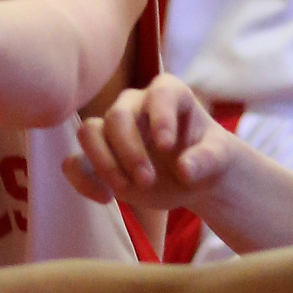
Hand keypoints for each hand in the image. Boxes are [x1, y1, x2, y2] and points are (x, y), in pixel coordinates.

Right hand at [65, 75, 234, 204]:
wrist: (192, 176)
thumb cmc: (206, 158)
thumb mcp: (219, 160)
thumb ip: (207, 161)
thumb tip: (184, 169)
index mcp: (168, 94)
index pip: (158, 94)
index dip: (160, 117)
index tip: (166, 146)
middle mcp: (135, 105)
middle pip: (116, 116)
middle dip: (129, 151)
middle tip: (148, 181)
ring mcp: (112, 129)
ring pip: (88, 132)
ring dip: (104, 163)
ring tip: (126, 190)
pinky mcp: (98, 157)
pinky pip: (73, 162)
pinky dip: (82, 181)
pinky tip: (106, 199)